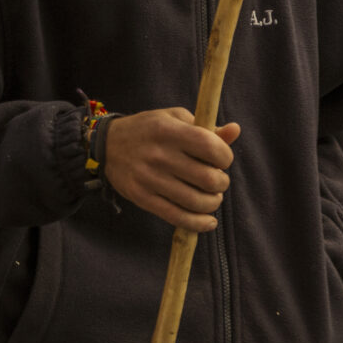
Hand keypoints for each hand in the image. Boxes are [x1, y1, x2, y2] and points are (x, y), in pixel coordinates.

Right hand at [103, 108, 240, 232]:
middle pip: (208, 179)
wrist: (108, 145)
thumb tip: (234, 131)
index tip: (222, 160)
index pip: (211, 147)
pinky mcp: (143, 198)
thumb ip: (205, 127)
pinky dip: (199, 224)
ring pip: (196, 202)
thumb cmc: (149, 129)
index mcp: (168, 130)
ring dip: (212, 203)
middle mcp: (159, 155)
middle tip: (216, 181)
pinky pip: (178, 218)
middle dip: (221, 183)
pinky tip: (208, 221)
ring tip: (211, 197)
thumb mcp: (174, 118)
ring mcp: (150, 178)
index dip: (225, 157)